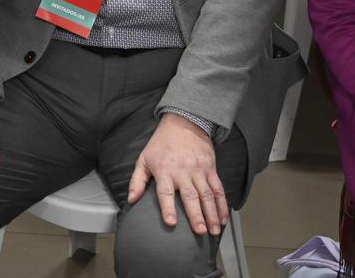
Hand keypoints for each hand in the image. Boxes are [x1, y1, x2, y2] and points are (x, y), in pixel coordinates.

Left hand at [127, 114, 228, 235]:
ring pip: (207, 195)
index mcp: (164, 170)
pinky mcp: (211, 168)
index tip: (171, 222)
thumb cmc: (162, 143)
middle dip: (196, 215)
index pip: (166, 192)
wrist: (183, 122)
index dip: (168, 208)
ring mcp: (199, 170)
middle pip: (190, 196)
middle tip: (200, 231)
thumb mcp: (144, 159)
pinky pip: (218, 188)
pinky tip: (223, 217)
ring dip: (212, 214)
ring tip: (214, 230)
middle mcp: (183, 171)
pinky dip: (222, 204)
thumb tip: (131, 199)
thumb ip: (137, 181)